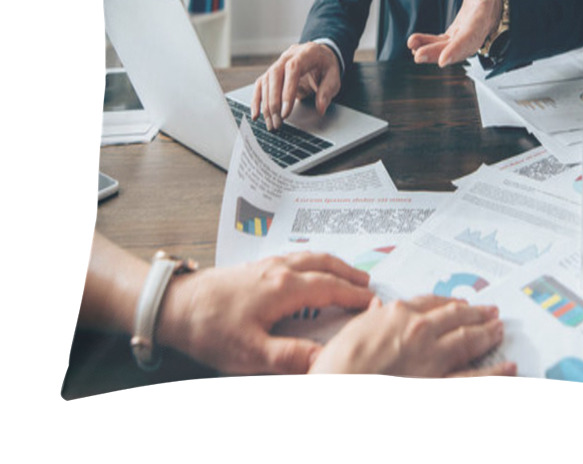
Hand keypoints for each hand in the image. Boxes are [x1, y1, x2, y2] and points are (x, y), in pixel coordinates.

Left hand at [158, 252, 372, 374]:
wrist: (174, 304)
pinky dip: (312, 260)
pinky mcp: (253, 267)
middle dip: (348, 274)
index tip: (373, 304)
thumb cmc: (209, 327)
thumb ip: (291, 356)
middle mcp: (279, 269)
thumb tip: (324, 362)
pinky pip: (294, 256)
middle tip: (367, 284)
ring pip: (309, 257)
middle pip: (324, 265)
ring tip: (345, 273)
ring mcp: (266, 265)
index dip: (354, 297)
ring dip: (332, 264)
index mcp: (284, 288)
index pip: (330, 289)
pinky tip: (307, 269)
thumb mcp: (251, 353)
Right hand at [251, 42, 340, 129]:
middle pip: (275, 75)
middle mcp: (288, 56)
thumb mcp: (334, 77)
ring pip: (265, 81)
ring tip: (272, 124)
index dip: (287, 90)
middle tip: (278, 122)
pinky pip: (260, 85)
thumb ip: (327, 91)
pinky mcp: (272, 72)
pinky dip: (257, 100)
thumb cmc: (326, 66)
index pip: (293, 69)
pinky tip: (256, 115)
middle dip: (274, 101)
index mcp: (306, 53)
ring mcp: (278, 63)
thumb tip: (321, 108)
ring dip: (266, 105)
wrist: (320, 56)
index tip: (286, 111)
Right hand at [308, 294, 508, 376]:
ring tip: (500, 329)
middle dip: (476, 313)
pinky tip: (509, 367)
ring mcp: (431, 357)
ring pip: (467, 341)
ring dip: (487, 333)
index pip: (431, 302)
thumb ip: (371, 317)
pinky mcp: (437, 384)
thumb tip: (377, 307)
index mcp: (398, 313)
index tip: (460, 303)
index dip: (449, 302)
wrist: (339, 388)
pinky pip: (472, 378)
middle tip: (491, 310)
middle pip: (455, 317)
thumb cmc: (339, 362)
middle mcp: (419, 330)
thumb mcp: (352, 329)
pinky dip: (494, 372)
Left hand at [407, 0, 501, 67]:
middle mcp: (472, 34)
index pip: (470, 38)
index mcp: (481, 21)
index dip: (457, 49)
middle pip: (455, 48)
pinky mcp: (452, 37)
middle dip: (437, 53)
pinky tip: (413, 44)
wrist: (490, 5)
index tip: (443, 60)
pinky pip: (439, 43)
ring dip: (429, 50)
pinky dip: (427, 43)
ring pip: (445, 48)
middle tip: (418, 56)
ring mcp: (461, 37)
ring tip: (413, 48)